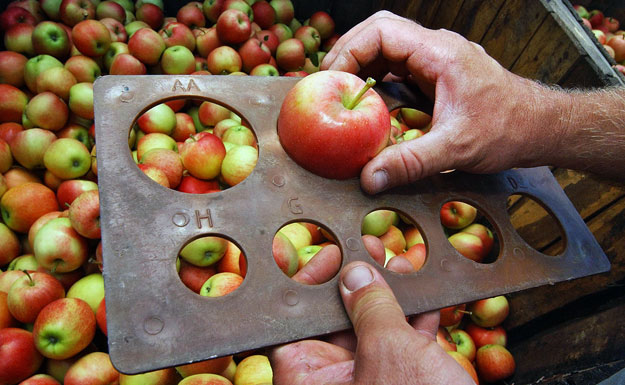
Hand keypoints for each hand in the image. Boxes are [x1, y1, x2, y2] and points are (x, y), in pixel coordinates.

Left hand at [270, 236, 474, 384]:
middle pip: (336, 322)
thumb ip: (372, 309)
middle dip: (358, 283)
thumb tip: (357, 275)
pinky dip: (414, 324)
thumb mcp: (392, 353)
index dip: (309, 283)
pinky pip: (400, 350)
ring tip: (402, 264)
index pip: (294, 322)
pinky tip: (426, 298)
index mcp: (309, 380)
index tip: (331, 255)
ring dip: (391, 298)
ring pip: (372, 333)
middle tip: (373, 251)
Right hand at [321, 11, 566, 193]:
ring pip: (387, 47)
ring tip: (340, 91)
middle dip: (348, 53)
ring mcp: (437, 60)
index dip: (349, 51)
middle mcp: (436, 49)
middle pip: (379, 31)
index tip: (331, 80)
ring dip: (361, 65)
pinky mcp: (437, 75)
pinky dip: (377, 78)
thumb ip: (410, 162)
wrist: (540, 127)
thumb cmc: (508, 129)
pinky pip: (397, 66)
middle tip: (328, 83)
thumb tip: (368, 178)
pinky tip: (368, 102)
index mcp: (439, 53)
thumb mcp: (456, 149)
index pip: (381, 30)